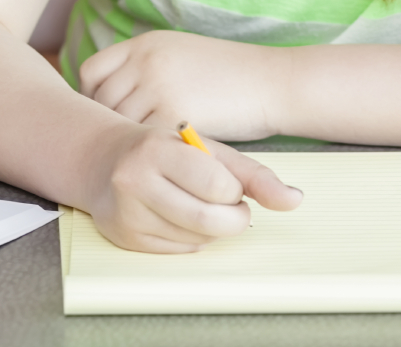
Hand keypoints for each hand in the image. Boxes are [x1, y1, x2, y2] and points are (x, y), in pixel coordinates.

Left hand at [78, 30, 281, 141]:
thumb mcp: (182, 54)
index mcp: (145, 44)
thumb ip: (149, 66)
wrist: (272, 82)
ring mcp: (156, 86)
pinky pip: (143, 139)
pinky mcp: (172, 113)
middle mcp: (145, 61)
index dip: (89, 97)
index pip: (92, 71)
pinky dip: (143, 153)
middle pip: (99, 99)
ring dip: (121, 142)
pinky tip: (150, 164)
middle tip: (108, 147)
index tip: (97, 117)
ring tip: (126, 159)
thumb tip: (123, 89)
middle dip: (101, 124)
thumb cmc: (233, 74)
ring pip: (117, 122)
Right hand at [82, 122, 302, 251]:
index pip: (217, 186)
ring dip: (211, 230)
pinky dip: (190, 239)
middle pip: (208, 221)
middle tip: (231, 207)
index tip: (229, 185)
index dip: (233, 192)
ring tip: (199, 205)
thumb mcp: (208, 150)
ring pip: (195, 240)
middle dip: (232, 219)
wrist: (105, 159)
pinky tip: (178, 216)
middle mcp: (135, 180)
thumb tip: (295, 200)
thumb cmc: (166, 151)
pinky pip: (178, 251)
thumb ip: (253, 175)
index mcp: (158, 149)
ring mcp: (126, 212)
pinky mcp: (124, 237)